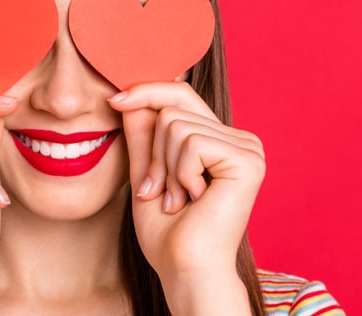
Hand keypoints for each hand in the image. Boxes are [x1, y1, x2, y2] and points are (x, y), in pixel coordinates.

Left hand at [108, 82, 264, 312]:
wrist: (185, 268)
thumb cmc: (168, 233)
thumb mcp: (147, 173)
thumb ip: (143, 135)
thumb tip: (130, 95)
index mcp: (221, 141)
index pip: (181, 96)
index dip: (146, 92)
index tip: (114, 100)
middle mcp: (240, 140)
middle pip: (174, 106)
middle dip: (154, 151)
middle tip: (159, 191)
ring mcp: (248, 148)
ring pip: (177, 125)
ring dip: (165, 167)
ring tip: (178, 199)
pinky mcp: (247, 159)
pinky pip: (191, 143)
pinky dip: (180, 173)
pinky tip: (193, 199)